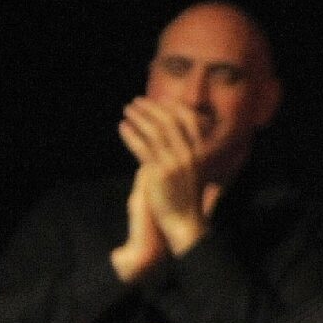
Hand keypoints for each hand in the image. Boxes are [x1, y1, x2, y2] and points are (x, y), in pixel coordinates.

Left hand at [117, 97, 214, 260]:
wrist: (185, 221)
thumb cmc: (187, 200)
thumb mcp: (194, 174)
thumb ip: (186, 156)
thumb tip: (170, 141)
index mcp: (199, 153)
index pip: (189, 121)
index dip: (174, 107)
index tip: (160, 100)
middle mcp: (189, 155)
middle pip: (168, 122)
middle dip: (151, 108)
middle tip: (136, 102)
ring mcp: (174, 162)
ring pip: (154, 131)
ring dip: (138, 117)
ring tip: (127, 111)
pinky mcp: (158, 171)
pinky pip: (142, 146)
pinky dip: (130, 134)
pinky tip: (122, 127)